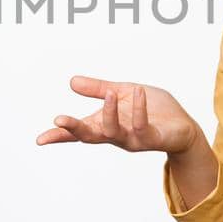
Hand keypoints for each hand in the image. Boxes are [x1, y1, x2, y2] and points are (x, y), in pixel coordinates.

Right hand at [34, 75, 201, 153]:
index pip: (78, 132)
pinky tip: (138, 92)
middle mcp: (115, 135)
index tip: (40, 140)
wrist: (182, 125)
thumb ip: (98, 89)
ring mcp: (132, 139)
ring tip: (109, 93)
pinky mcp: (151, 139)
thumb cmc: (153, 111)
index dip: (59, 136)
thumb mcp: (123, 93)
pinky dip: (139, 109)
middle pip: (89, 136)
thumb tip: (71, 81)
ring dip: (109, 113)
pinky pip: (141, 126)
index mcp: (105, 124)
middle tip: (59, 119)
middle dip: (73, 129)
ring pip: (113, 132)